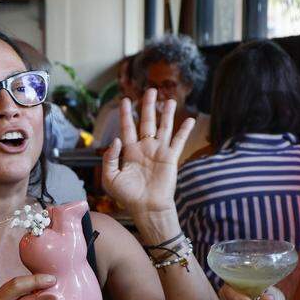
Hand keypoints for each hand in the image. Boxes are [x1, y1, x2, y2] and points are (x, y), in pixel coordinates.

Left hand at [101, 88, 193, 219]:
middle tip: (150, 90)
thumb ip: (110, 158)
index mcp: (130, 152)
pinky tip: (190, 120)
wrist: (146, 208)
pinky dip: (184, 130)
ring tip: (169, 100)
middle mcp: (145, 148)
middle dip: (148, 106)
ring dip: (167, 113)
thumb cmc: (127, 196)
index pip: (127, 128)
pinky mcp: (170, 158)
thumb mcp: (110, 177)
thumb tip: (116, 140)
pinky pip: (178, 141)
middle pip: (147, 122)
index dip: (126, 114)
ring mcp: (159, 152)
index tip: (125, 100)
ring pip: (164, 127)